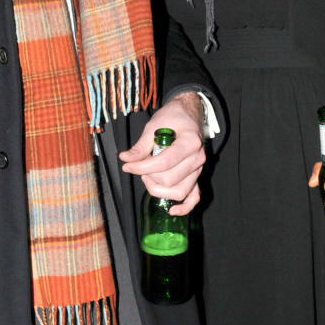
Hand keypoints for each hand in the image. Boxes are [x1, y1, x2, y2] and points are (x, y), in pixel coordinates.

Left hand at [119, 91, 205, 215]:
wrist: (189, 114)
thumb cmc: (173, 117)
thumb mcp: (153, 126)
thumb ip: (140, 146)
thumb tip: (126, 159)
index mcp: (190, 142)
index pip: (163, 163)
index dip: (142, 167)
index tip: (127, 165)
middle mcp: (197, 158)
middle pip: (169, 179)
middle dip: (149, 176)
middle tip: (139, 166)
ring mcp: (199, 169)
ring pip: (179, 191)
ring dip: (159, 189)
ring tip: (148, 177)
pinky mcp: (196, 176)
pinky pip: (194, 197)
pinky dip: (184, 207)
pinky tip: (171, 210)